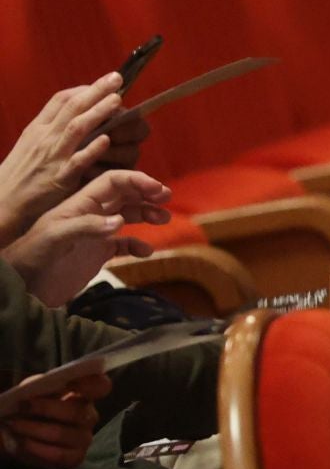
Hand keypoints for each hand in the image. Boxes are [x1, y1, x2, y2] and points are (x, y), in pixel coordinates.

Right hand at [0, 73, 129, 243]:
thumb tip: (75, 115)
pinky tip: (107, 140)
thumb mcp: (31, 145)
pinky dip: (92, 149)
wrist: (2, 201)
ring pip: (76, 129)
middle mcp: (45, 138)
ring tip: (117, 101)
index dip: (84, 89)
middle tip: (116, 78)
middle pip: (71, 108)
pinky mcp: (59, 178)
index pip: (60, 100)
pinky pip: (77, 161)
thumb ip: (51, 130)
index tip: (104, 83)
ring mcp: (52, 157)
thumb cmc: (20, 174)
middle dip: (95, 91)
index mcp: (38, 128)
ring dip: (98, 113)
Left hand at [0, 370, 109, 468]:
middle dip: (47, 408)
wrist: (20, 435)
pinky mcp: (75, 458)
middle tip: (23, 406)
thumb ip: (39, 386)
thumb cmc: (31, 408)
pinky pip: (58, 455)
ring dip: (34, 429)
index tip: (69, 382)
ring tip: (14, 425)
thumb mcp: (33, 392)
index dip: (90, 383)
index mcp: (84, 394)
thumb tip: (38, 388)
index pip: (101, 386)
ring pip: (63, 434)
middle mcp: (89, 416)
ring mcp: (84, 439)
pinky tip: (22, 442)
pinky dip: (37, 448)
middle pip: (77, 412)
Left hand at [3, 170, 170, 305]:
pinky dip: (137, 245)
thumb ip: (87, 226)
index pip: (112, 182)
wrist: (23, 287)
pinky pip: (123, 244)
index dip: (136, 180)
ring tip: (163, 219)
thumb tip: (120, 221)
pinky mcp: (97, 254)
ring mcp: (95, 234)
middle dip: (146, 193)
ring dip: (147, 214)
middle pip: (124, 195)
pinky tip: (145, 252)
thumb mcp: (56, 237)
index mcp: (80, 204)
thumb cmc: (34, 257)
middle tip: (167, 198)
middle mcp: (91, 215)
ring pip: (127, 216)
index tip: (158, 188)